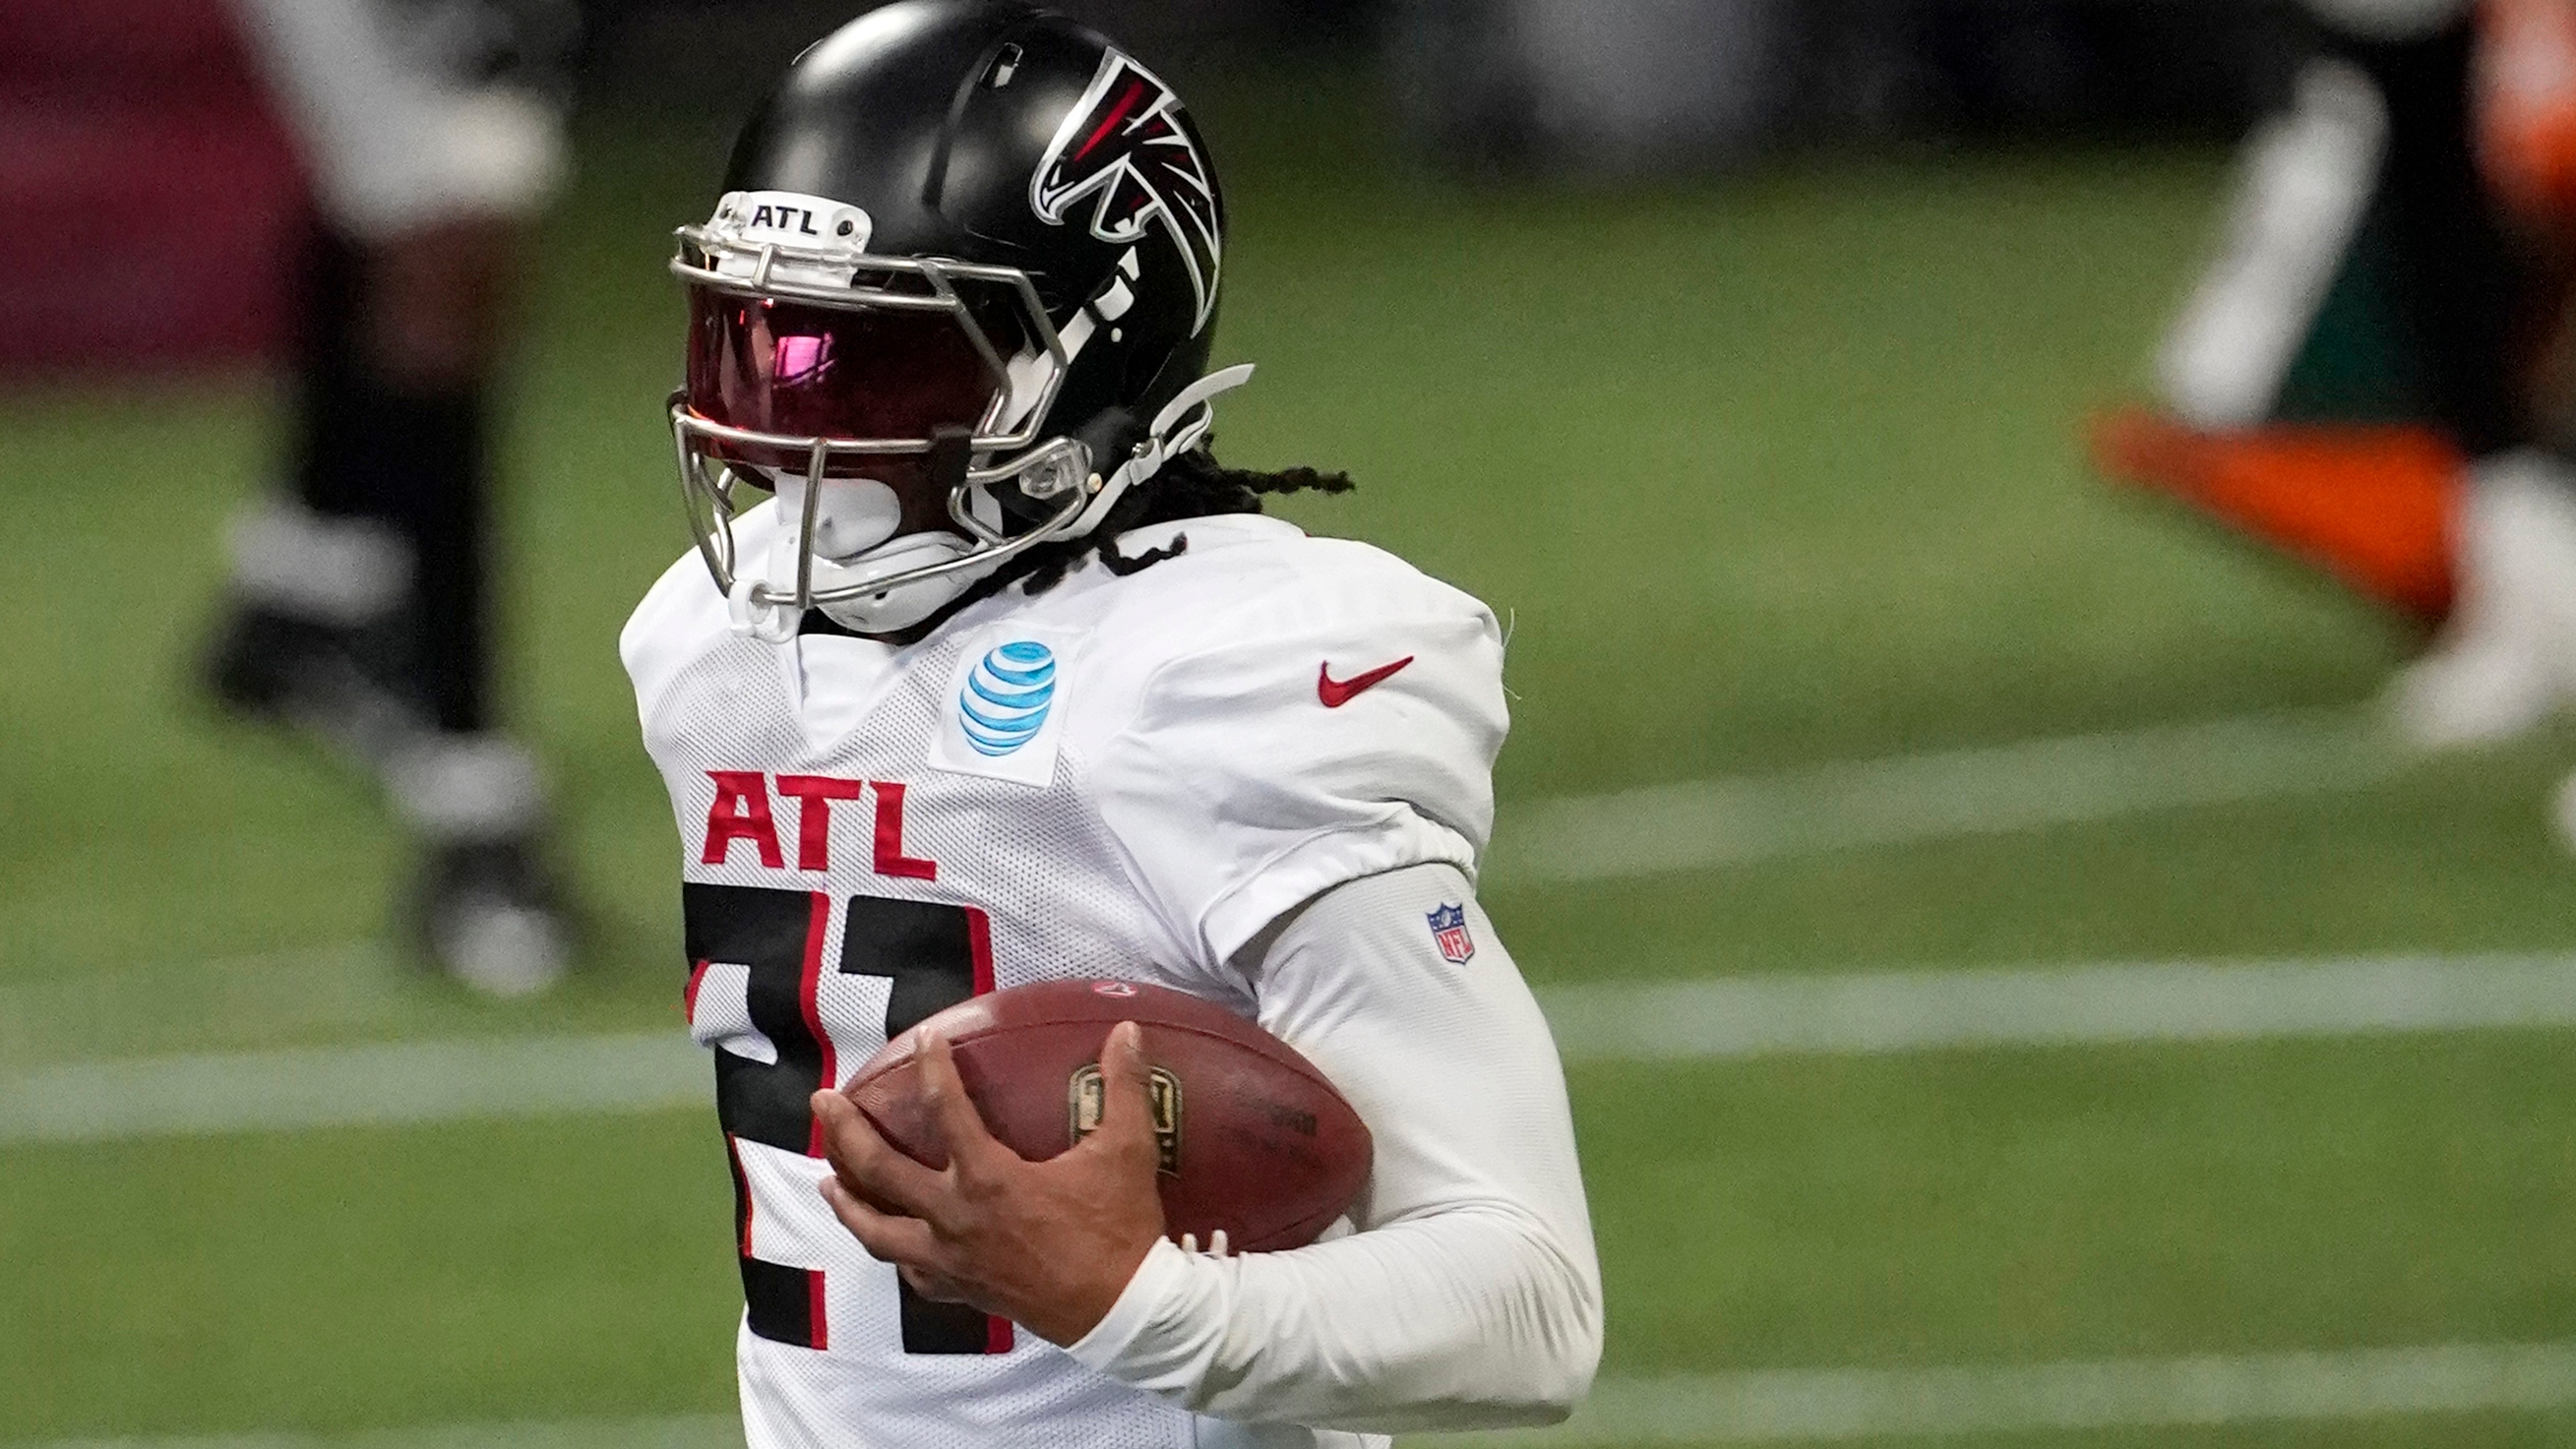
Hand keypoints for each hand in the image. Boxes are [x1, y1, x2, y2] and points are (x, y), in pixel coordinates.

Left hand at [809, 1021, 1167, 1345]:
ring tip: (827, 1184)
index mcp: (988, 1178)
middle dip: (844, 1133)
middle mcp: (955, 1218)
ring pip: (877, 1233)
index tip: (924, 1039)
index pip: (945, 1109)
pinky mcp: (962, 1291)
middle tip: (821, 1104)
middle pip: (880, 1171)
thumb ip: (1123, 1086)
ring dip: (848, 1204)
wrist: (1123, 1311)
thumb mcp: (1126, 1149)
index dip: (932, 1067)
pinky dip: (895, 1253)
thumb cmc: (1120, 1231)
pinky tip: (892, 1242)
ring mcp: (952, 1261)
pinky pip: (912, 1273)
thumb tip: (1127, 1030)